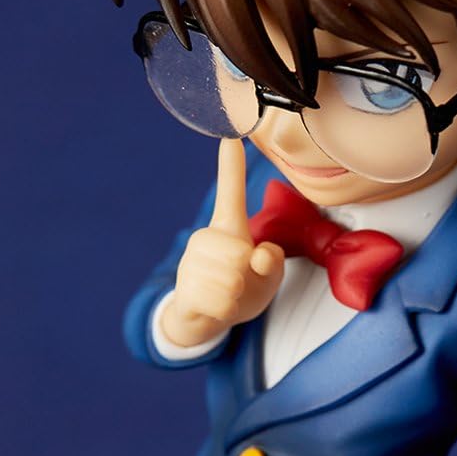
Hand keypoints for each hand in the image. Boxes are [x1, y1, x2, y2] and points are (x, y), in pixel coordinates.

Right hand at [161, 139, 285, 347]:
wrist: (207, 319)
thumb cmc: (243, 290)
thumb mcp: (268, 277)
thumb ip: (272, 262)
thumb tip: (257, 254)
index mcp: (230, 229)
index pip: (231, 192)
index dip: (231, 166)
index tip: (231, 136)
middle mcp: (206, 237)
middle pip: (239, 253)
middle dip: (247, 274)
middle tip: (239, 281)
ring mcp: (192, 260)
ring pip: (231, 280)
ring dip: (237, 295)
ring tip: (227, 294)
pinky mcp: (184, 285)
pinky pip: (220, 301)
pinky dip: (226, 310)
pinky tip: (216, 307)